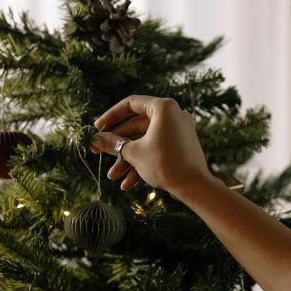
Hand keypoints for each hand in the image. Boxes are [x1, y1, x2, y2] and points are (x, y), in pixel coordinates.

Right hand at [89, 95, 212, 193]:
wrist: (196, 187)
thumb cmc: (166, 164)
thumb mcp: (134, 153)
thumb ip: (112, 143)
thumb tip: (94, 139)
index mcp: (164, 108)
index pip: (130, 104)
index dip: (110, 116)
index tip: (97, 128)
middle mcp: (173, 115)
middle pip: (136, 126)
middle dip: (117, 145)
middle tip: (97, 153)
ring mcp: (178, 131)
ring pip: (145, 142)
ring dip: (127, 159)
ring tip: (113, 177)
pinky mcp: (180, 145)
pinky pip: (157, 149)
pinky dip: (142, 163)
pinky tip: (128, 184)